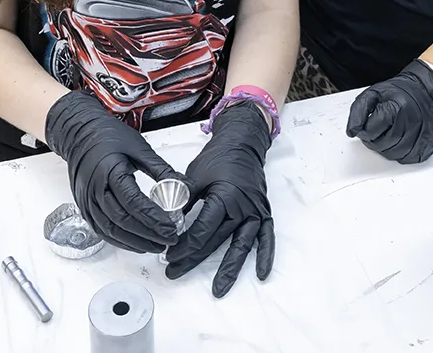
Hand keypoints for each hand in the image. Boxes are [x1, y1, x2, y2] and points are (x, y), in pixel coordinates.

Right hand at [44, 90, 187, 253]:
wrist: (79, 133)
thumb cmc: (108, 136)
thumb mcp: (139, 147)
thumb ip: (160, 169)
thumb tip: (183, 187)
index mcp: (109, 171)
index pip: (133, 202)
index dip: (153, 218)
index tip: (171, 227)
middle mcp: (95, 189)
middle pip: (122, 220)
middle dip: (147, 234)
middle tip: (168, 240)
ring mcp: (87, 200)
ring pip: (110, 230)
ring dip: (134, 242)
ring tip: (155, 246)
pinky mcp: (84, 207)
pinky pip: (101, 230)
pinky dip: (119, 239)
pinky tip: (135, 242)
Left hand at [165, 102, 274, 297]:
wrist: (241, 143)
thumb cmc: (218, 157)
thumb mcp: (194, 176)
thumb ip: (182, 200)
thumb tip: (165, 221)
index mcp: (224, 196)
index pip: (201, 230)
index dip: (183, 245)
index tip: (168, 254)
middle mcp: (242, 207)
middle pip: (217, 241)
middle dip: (194, 259)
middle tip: (175, 271)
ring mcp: (255, 212)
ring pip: (242, 246)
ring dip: (230, 269)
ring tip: (219, 288)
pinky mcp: (263, 213)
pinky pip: (266, 238)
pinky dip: (265, 256)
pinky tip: (261, 273)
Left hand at [346, 59, 432, 164]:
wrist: (421, 89)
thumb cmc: (398, 92)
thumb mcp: (372, 94)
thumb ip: (358, 112)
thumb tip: (352, 131)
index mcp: (396, 107)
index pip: (371, 131)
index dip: (365, 130)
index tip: (368, 124)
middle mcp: (411, 121)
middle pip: (383, 145)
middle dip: (375, 141)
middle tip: (377, 130)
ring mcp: (422, 133)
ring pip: (395, 154)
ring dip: (386, 149)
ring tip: (387, 135)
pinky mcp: (428, 142)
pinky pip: (409, 158)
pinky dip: (401, 154)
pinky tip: (399, 142)